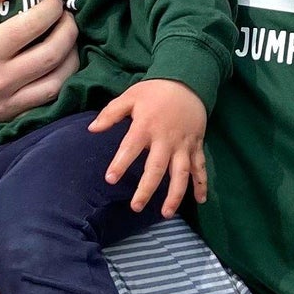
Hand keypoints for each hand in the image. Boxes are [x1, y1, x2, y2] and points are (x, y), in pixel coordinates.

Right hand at [0, 0, 78, 122]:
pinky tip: (60, 64)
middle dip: (69, 31)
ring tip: (69, 40)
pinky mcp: (8, 115)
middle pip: (52, 54)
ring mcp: (4, 102)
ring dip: (71, 58)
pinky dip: (60, 80)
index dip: (52, 9)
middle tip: (68, 18)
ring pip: (56, 81)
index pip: (33, 26)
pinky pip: (47, 99)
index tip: (55, 0)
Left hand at [88, 80, 207, 216]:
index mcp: (146, 126)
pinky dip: (201, 183)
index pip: (130, 148)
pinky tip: (200, 200)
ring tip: (166, 213)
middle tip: (136, 207)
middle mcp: (165, 139)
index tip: (110, 179)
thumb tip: (92, 129)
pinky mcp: (196, 145)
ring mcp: (183, 144)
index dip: (120, 163)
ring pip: (181, 173)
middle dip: (147, 189)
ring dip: (175, 194)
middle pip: (156, 168)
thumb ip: (111, 113)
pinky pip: (200, 167)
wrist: (188, 80)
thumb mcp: (130, 96)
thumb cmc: (155, 91)